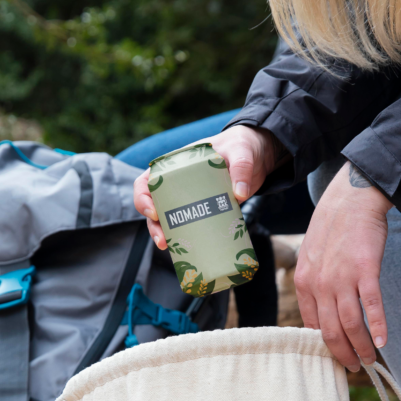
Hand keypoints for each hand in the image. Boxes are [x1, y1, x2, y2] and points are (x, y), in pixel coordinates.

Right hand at [133, 125, 286, 249]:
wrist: (257, 159)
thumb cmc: (241, 147)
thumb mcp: (241, 152)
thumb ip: (242, 167)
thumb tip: (240, 194)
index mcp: (177, 165)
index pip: (148, 180)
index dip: (143, 197)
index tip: (154, 212)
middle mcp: (178, 184)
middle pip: (154, 205)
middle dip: (153, 225)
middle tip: (163, 240)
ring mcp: (190, 200)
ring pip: (168, 220)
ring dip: (165, 236)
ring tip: (168, 248)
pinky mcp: (203, 212)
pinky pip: (188, 228)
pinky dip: (185, 240)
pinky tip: (187, 252)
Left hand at [295, 162, 392, 371]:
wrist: (350, 199)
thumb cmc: (333, 230)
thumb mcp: (311, 260)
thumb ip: (313, 288)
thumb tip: (318, 319)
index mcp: (304, 284)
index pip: (312, 327)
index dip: (324, 347)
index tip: (336, 358)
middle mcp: (320, 284)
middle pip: (330, 332)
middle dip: (343, 355)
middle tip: (354, 368)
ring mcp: (343, 277)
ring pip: (350, 324)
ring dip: (361, 347)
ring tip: (370, 359)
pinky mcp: (366, 269)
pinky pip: (372, 305)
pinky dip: (378, 326)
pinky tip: (383, 341)